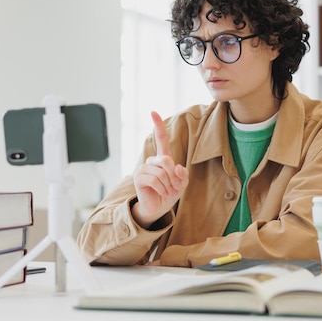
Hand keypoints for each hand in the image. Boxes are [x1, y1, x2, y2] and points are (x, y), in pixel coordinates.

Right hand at [131, 111, 188, 227]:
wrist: (158, 208)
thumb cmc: (169, 193)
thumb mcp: (181, 184)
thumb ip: (183, 175)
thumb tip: (178, 167)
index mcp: (163, 159)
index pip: (160, 139)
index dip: (158, 126)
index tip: (153, 112)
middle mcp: (152, 161)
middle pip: (166, 160)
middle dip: (173, 176)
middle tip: (174, 187)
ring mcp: (144, 168)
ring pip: (161, 172)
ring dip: (168, 185)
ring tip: (166, 191)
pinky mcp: (138, 177)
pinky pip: (155, 180)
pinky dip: (161, 189)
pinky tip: (160, 193)